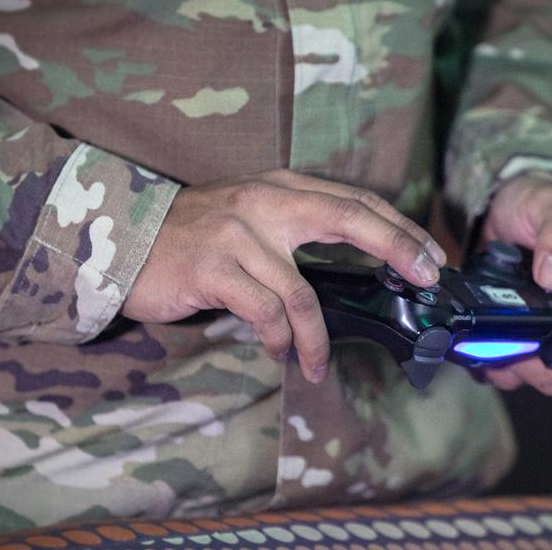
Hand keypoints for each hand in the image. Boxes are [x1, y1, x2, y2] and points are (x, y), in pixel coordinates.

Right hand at [123, 169, 446, 382]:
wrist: (121, 240)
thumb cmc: (190, 238)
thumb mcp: (247, 218)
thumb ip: (294, 230)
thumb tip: (353, 267)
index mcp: (279, 186)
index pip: (353, 201)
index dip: (398, 227)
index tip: (429, 254)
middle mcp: (264, 201)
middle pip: (349, 219)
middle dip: (396, 248)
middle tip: (426, 279)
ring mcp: (239, 233)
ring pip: (302, 292)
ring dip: (317, 338)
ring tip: (318, 365)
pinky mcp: (214, 267)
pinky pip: (264, 313)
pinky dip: (278, 340)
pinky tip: (278, 352)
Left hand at [478, 176, 551, 395]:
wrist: (502, 203)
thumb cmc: (539, 202)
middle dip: (544, 374)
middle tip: (515, 363)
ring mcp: (541, 324)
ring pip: (534, 368)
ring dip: (512, 371)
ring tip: (489, 359)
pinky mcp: (510, 325)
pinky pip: (504, 357)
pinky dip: (488, 363)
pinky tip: (473, 356)